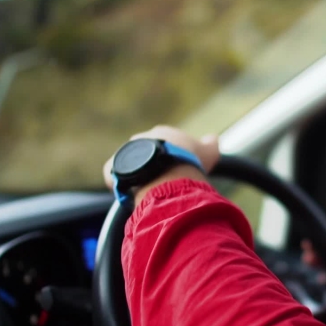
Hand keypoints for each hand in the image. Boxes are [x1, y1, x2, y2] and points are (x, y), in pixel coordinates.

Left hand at [103, 125, 219, 205]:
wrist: (167, 175)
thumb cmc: (189, 162)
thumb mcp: (208, 152)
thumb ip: (210, 144)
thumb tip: (212, 139)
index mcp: (164, 132)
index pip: (168, 143)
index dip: (174, 157)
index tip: (179, 170)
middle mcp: (143, 138)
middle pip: (148, 153)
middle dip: (155, 164)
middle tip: (165, 181)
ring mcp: (126, 151)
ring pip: (132, 164)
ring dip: (139, 174)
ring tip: (149, 190)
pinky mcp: (113, 167)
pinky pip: (115, 176)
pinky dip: (120, 184)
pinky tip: (130, 193)